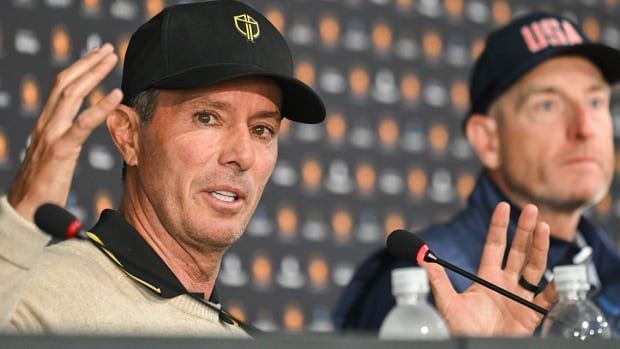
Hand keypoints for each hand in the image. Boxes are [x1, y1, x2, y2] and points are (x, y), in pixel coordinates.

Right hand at [8, 43, 122, 220]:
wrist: (27, 211)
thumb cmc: (44, 186)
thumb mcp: (57, 155)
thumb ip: (67, 138)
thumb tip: (80, 130)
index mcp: (46, 123)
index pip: (61, 86)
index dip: (79, 68)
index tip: (98, 56)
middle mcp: (46, 123)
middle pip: (66, 82)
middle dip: (88, 63)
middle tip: (109, 49)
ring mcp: (51, 135)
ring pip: (71, 94)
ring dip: (93, 73)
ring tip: (112, 60)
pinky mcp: (60, 150)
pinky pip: (82, 124)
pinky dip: (101, 107)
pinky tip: (117, 94)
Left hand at [422, 202, 555, 336]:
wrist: (475, 348)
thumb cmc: (460, 328)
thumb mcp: (447, 302)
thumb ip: (437, 279)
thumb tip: (420, 257)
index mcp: (486, 277)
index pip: (495, 246)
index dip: (499, 226)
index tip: (503, 206)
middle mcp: (505, 283)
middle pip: (518, 251)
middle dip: (525, 230)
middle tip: (532, 209)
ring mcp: (519, 298)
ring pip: (533, 268)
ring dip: (540, 248)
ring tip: (544, 228)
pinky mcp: (530, 315)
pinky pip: (546, 299)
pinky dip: (555, 288)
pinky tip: (561, 275)